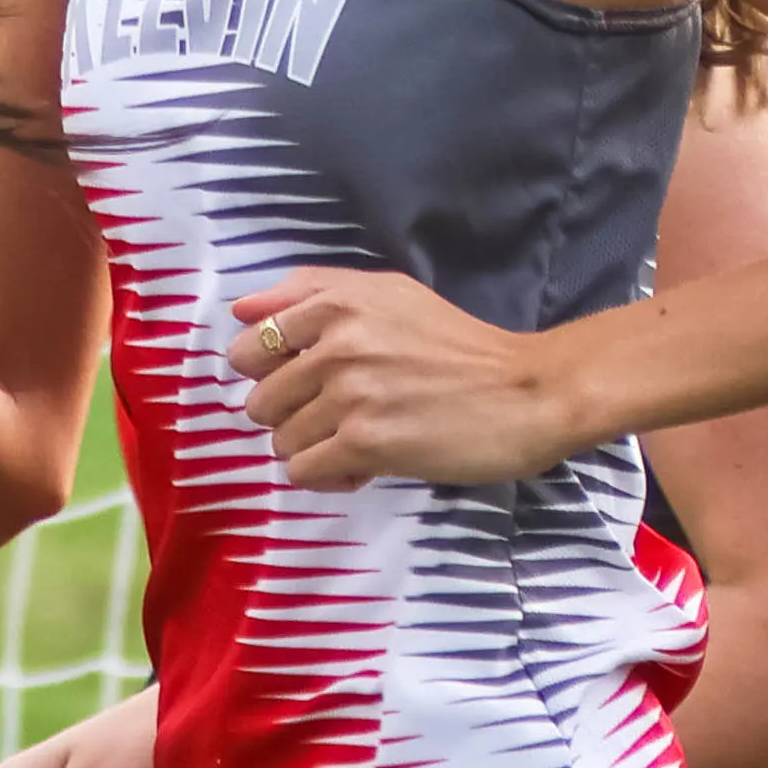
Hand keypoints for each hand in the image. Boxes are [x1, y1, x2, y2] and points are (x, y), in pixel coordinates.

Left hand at [224, 271, 591, 490]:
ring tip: (361, 439)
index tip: (307, 383)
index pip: (250, 344)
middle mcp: (337, 342)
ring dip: (313, 449)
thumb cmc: (458, 346)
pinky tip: (366, 465)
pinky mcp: (365, 442)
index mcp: (338, 302)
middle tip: (340, 417)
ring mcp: (349, 393)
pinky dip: (329, 476)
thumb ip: (312, 291)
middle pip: (260, 400)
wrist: (526, 394)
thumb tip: (240, 311)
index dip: (272, 374)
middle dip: (293, 417)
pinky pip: (304, 471)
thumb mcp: (389, 295)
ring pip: (280, 440)